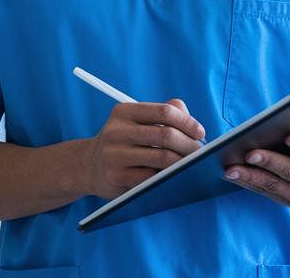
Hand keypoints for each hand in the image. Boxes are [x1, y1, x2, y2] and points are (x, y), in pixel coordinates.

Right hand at [85, 99, 205, 198]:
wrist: (89, 166)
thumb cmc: (124, 141)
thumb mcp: (136, 121)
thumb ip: (165, 114)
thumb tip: (193, 125)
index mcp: (124, 112)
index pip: (164, 112)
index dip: (188, 122)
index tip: (200, 133)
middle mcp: (116, 131)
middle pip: (166, 135)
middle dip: (190, 145)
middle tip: (200, 153)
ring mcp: (114, 155)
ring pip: (162, 158)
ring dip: (183, 163)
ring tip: (192, 165)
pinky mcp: (116, 177)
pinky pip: (152, 178)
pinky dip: (168, 177)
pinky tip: (173, 176)